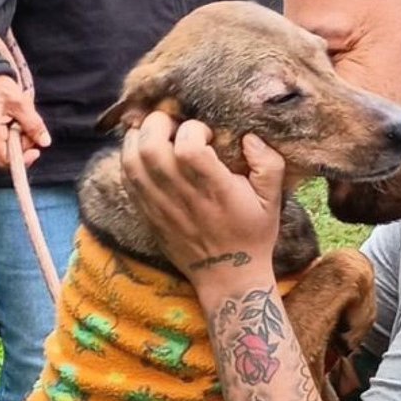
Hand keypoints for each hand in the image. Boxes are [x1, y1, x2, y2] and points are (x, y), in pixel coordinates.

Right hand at [0, 75, 50, 169]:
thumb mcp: (20, 104)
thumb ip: (33, 124)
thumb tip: (45, 142)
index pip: (6, 161)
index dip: (24, 159)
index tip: (36, 150)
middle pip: (11, 154)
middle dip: (25, 142)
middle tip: (29, 123)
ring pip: (10, 146)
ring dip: (22, 135)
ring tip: (21, 116)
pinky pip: (7, 138)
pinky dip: (16, 131)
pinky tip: (15, 118)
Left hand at [121, 115, 283, 288]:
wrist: (226, 276)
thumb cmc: (251, 234)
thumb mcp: (273, 201)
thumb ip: (269, 164)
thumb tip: (250, 137)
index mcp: (215, 189)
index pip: (187, 146)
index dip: (192, 129)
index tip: (205, 134)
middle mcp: (182, 195)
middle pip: (151, 146)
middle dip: (159, 123)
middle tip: (174, 125)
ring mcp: (160, 205)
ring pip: (132, 160)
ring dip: (139, 137)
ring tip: (155, 133)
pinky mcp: (147, 213)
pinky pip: (126, 178)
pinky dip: (130, 157)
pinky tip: (144, 153)